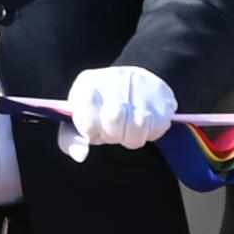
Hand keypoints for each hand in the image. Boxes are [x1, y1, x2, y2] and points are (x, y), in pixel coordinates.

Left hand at [59, 65, 178, 159]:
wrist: (129, 82)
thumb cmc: (97, 108)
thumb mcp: (77, 119)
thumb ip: (71, 140)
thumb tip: (81, 155)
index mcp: (87, 84)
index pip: (87, 117)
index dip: (92, 132)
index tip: (94, 132)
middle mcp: (113, 78)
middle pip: (115, 120)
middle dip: (113, 135)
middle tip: (113, 132)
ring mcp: (141, 84)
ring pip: (139, 126)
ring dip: (132, 136)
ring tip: (127, 129)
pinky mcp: (162, 93)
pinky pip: (158, 127)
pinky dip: (151, 132)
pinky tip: (144, 123)